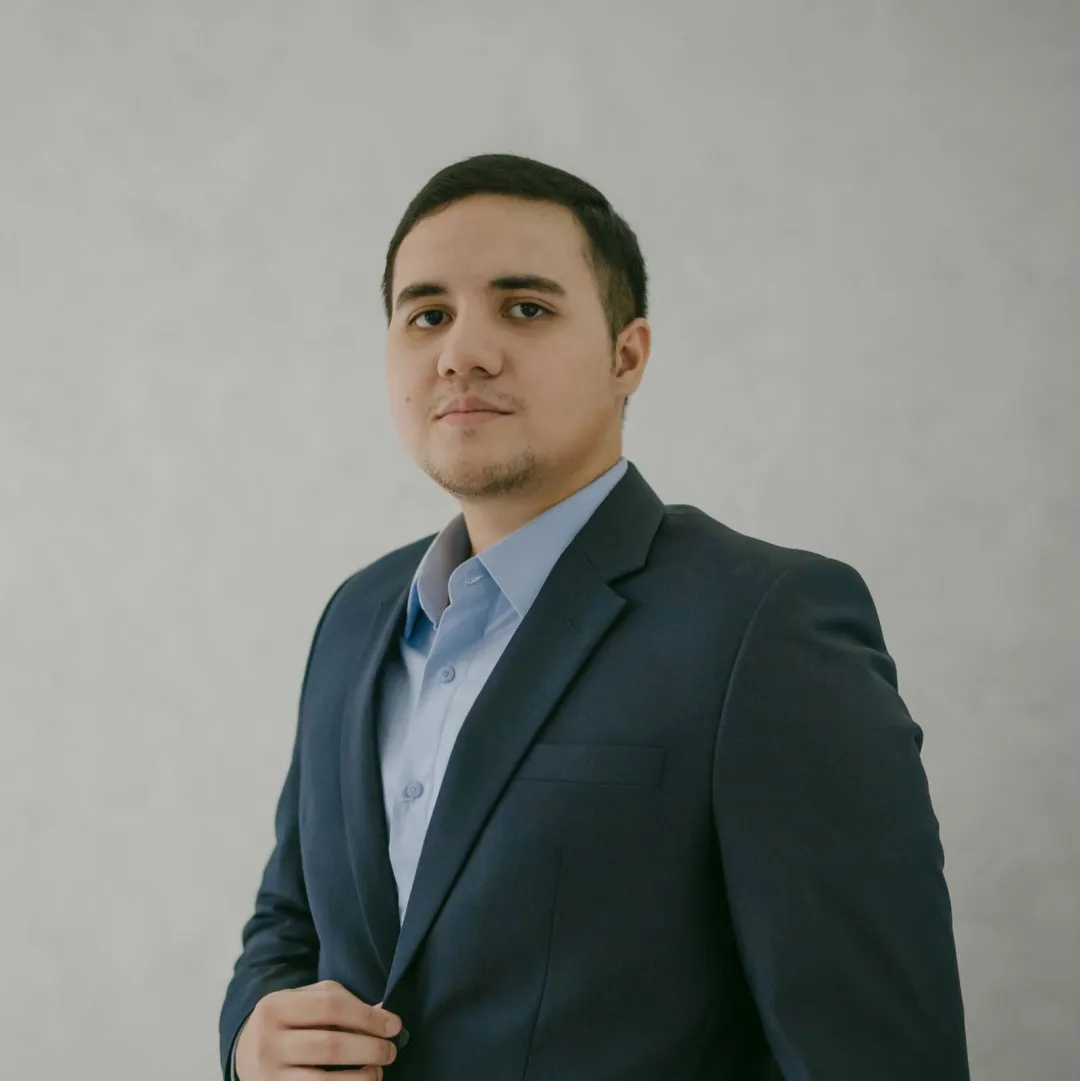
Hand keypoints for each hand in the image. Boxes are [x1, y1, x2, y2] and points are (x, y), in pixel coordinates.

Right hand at [235, 979, 401, 1079]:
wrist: (245, 1051)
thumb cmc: (288, 1020)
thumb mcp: (306, 1000)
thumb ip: (343, 1002)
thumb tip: (384, 1017)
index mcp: (276, 1006)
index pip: (331, 1007)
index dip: (368, 1017)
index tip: (394, 1025)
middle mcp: (268, 1041)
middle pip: (330, 1046)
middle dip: (369, 1049)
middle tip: (390, 1051)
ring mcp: (269, 1075)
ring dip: (360, 1078)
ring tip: (378, 1071)